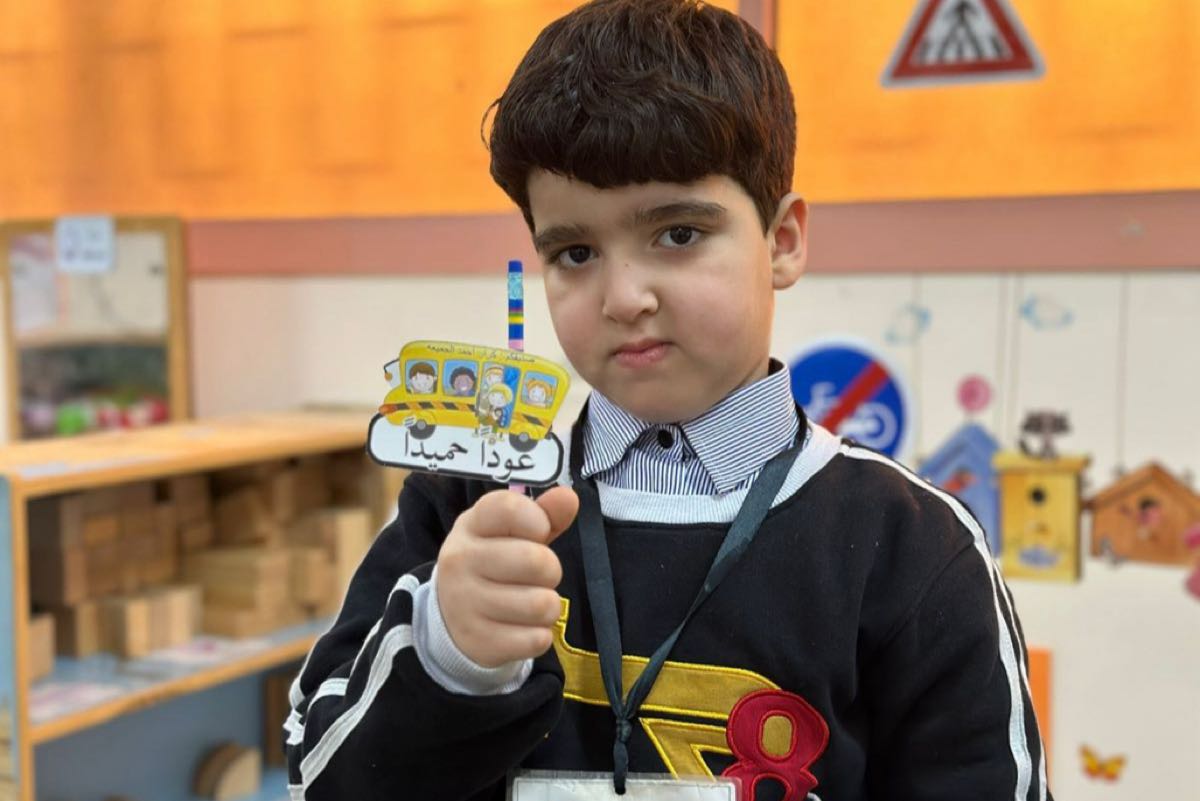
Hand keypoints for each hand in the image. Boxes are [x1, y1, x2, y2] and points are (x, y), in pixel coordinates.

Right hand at [437, 486, 578, 667]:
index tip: (538, 532)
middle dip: (551, 570)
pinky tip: (521, 627)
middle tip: (538, 577)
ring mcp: (465, 603)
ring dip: (549, 606)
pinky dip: (539, 635)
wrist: (452, 615)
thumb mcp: (512, 533)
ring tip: (532, 602)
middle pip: (537, 561)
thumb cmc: (494, 563)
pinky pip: (536, 639)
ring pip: (541, 604)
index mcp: (471, 525)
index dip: (537, 520)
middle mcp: (461, 560)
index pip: (509, 508)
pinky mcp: (478, 641)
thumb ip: (544, 514)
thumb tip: (569, 497)